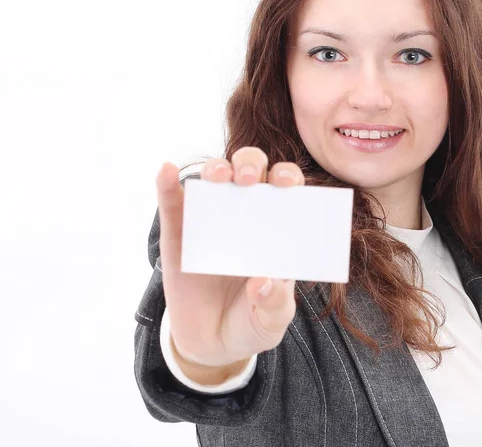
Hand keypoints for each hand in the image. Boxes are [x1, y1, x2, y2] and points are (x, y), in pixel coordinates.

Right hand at [156, 146, 303, 367]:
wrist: (212, 344)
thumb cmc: (251, 322)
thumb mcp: (271, 320)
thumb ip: (274, 302)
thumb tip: (263, 282)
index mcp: (275, 229)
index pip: (284, 190)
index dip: (287, 177)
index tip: (287, 184)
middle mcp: (245, 215)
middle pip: (250, 172)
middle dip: (251, 165)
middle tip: (249, 180)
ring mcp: (210, 221)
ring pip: (212, 179)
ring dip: (215, 169)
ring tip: (217, 177)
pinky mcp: (178, 234)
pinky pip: (172, 204)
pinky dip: (167, 184)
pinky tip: (166, 171)